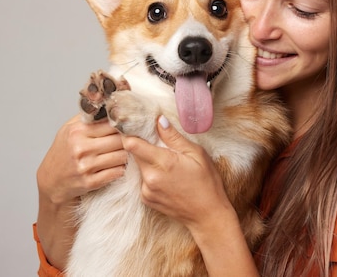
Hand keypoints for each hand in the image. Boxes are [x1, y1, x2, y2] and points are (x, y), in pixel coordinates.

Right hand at [36, 114, 127, 270]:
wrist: (51, 181)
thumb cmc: (63, 152)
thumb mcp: (69, 129)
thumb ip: (88, 117)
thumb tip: (109, 103)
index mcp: (78, 131)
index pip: (112, 123)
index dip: (125, 124)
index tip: (132, 125)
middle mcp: (81, 148)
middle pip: (120, 140)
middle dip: (129, 140)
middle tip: (134, 140)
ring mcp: (85, 166)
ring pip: (121, 156)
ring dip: (127, 155)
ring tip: (126, 153)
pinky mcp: (90, 182)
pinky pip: (117, 173)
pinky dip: (120, 169)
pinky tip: (118, 166)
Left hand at [122, 116, 232, 230]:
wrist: (207, 215)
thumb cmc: (207, 182)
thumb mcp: (196, 154)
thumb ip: (174, 137)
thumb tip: (159, 120)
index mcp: (163, 163)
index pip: (131, 144)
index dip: (130, 133)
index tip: (133, 126)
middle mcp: (150, 178)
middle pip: (133, 154)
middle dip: (141, 145)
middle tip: (155, 141)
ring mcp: (146, 190)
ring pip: (139, 166)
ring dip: (147, 160)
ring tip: (166, 161)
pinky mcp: (146, 199)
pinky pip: (142, 180)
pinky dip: (150, 174)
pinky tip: (166, 176)